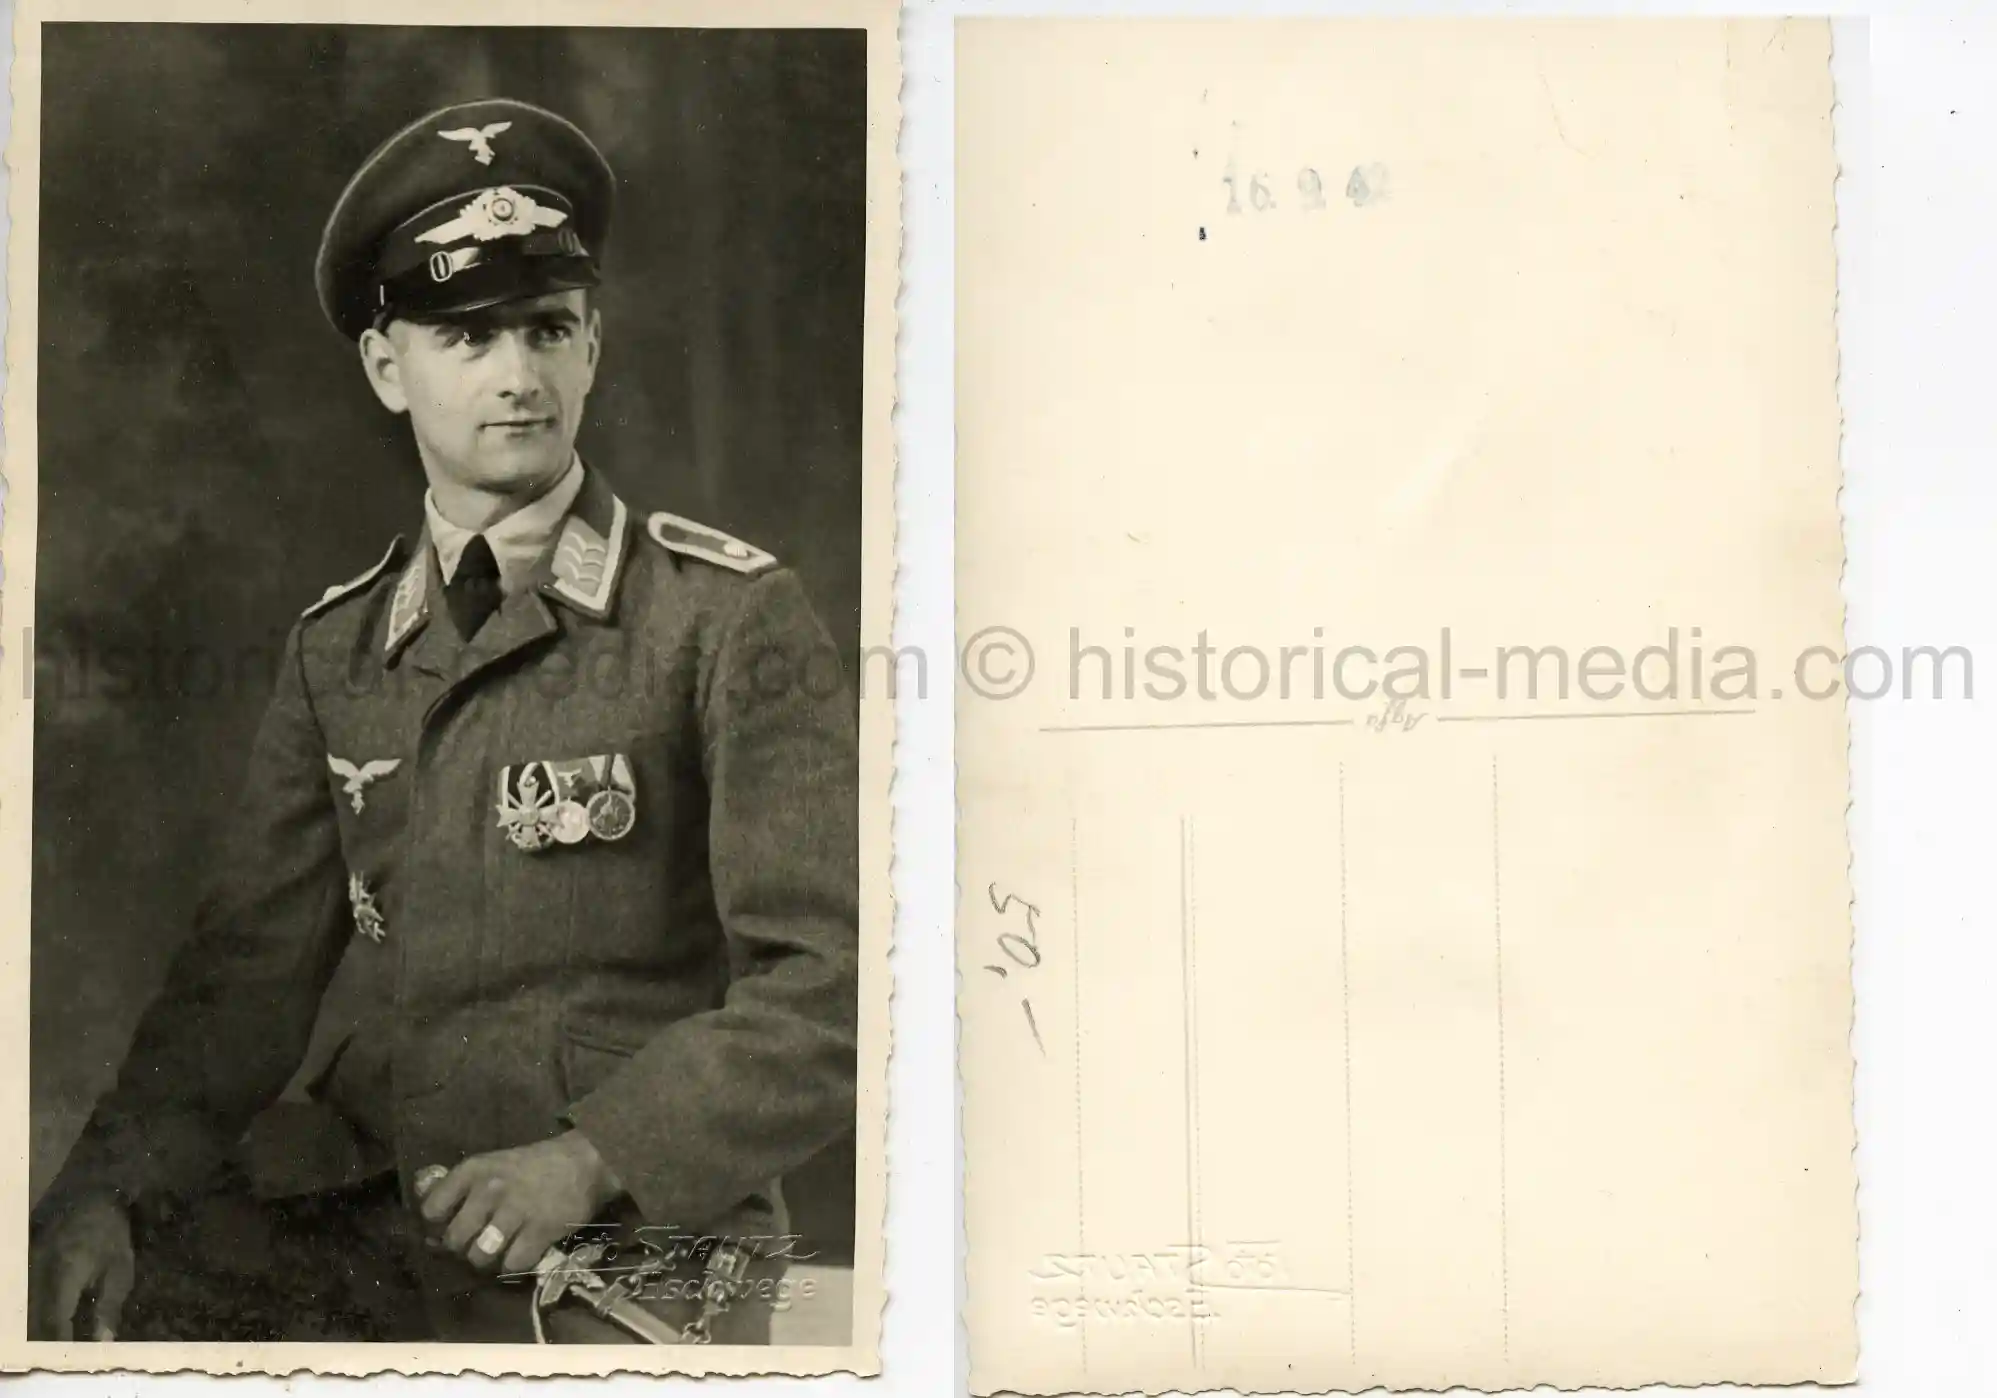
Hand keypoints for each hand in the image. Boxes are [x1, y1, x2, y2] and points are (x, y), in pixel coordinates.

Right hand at [28, 1189, 133, 1340]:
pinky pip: (24, 1292)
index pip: (54, 1319)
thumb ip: (108, 1306)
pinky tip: (45, 1316)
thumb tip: (102, 1340)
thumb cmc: (110, 1232)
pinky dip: (33, 1308)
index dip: (59, 1342)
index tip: (66, 1357)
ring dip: (37, 1324)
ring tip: (53, 1338)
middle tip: (60, 1352)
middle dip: (45, 1338)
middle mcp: (39, 1271)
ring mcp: (28, 1264)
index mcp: (65, 1273)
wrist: (90, 1193)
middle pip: (33, 1317)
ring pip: (25, 1306)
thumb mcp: (119, 1269)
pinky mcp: (25, 1261)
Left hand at [414, 1131, 623, 1276]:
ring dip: (489, 1259)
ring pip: (480, 1256)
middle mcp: (490, 1189)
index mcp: (473, 1170)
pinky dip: (516, 1264)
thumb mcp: (491, 1166)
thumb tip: (429, 1233)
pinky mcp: (540, 1230)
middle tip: (479, 1243)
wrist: (584, 1161)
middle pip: (454, 1240)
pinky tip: (525, 1249)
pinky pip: (512, 1264)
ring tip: (501, 1249)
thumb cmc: (531, 1167)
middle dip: (464, 1248)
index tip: (451, 1226)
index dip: (438, 1225)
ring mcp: (515, 1210)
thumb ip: (459, 1192)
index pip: (432, 1210)